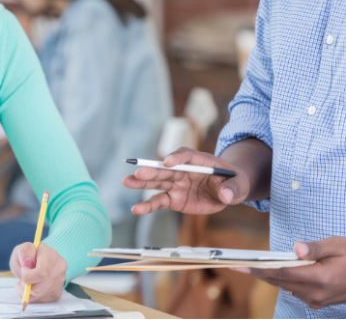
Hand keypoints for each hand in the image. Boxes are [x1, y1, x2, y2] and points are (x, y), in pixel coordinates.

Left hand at [10, 243, 66, 302]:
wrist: (36, 261)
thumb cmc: (28, 255)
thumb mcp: (21, 249)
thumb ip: (23, 253)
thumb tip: (27, 264)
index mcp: (52, 255)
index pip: (42, 273)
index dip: (28, 276)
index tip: (23, 270)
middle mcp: (60, 268)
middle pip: (39, 289)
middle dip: (25, 286)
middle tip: (23, 278)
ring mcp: (60, 282)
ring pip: (38, 296)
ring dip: (27, 291)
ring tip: (27, 281)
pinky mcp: (57, 292)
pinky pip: (40, 300)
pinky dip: (31, 296)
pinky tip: (33, 285)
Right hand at [123, 147, 249, 215]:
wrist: (228, 190)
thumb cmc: (234, 182)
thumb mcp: (239, 184)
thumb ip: (233, 188)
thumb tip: (226, 195)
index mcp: (200, 161)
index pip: (186, 156)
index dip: (177, 158)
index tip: (168, 163)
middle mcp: (184, 171)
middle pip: (166, 169)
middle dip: (153, 171)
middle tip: (139, 173)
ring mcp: (177, 184)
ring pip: (157, 183)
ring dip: (142, 183)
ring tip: (126, 181)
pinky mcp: (174, 199)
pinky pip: (159, 202)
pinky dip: (148, 206)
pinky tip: (136, 210)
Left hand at [232, 237, 345, 309]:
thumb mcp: (339, 245)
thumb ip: (316, 248)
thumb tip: (297, 249)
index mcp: (322, 279)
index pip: (282, 273)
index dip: (258, 268)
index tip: (239, 265)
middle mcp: (316, 294)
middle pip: (278, 281)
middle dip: (256, 272)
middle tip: (234, 264)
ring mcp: (316, 300)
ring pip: (284, 287)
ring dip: (267, 276)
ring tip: (246, 265)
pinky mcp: (317, 302)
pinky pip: (292, 290)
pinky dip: (281, 280)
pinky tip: (270, 270)